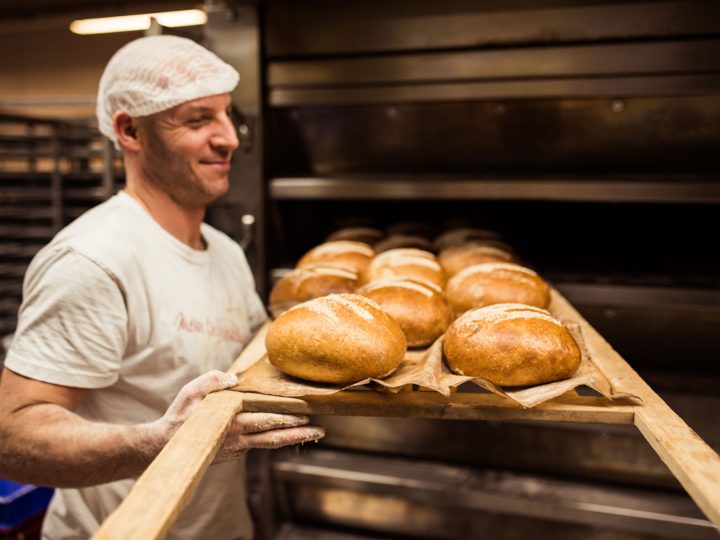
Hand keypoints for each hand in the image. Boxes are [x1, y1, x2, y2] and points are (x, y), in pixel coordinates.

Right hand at [151, 370, 324, 460]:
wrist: (164, 448)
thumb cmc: (179, 418)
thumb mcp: (191, 393)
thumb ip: (211, 381)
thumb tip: (232, 377)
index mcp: (232, 424)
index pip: (265, 421)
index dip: (285, 419)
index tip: (304, 415)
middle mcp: (239, 440)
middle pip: (274, 437)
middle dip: (298, 433)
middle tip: (320, 430)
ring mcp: (238, 448)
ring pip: (270, 443)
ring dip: (293, 438)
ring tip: (315, 434)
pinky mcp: (235, 452)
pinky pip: (260, 443)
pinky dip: (276, 438)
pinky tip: (289, 432)